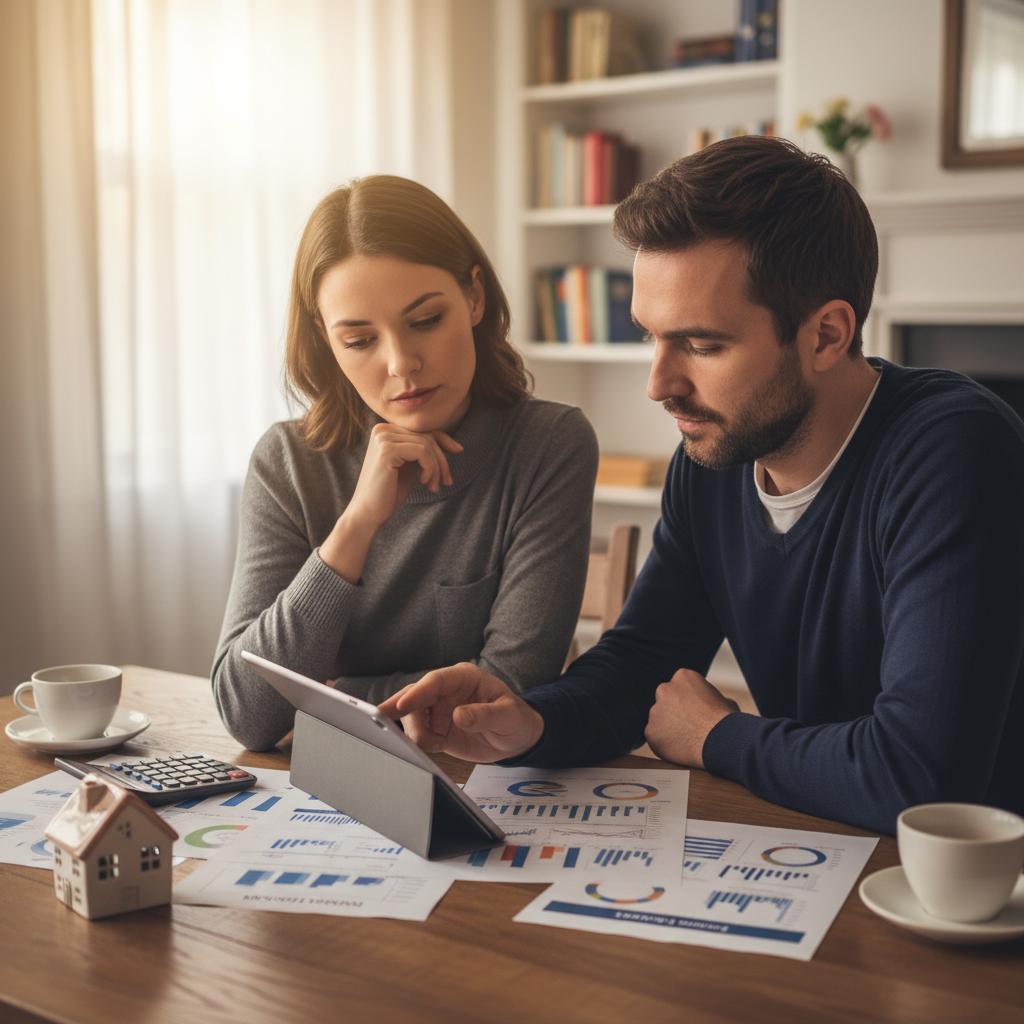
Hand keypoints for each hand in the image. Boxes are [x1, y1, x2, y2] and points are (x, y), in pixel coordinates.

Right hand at [319, 424, 462, 583]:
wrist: (368, 514)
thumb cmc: (389, 493)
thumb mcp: (411, 467)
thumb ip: (424, 452)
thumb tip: (450, 443)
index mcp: (385, 431)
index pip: (422, 429)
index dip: (444, 440)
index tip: (459, 451)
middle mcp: (382, 429)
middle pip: (427, 436)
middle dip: (442, 459)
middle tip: (446, 482)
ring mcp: (383, 438)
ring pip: (427, 444)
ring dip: (437, 468)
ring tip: (433, 486)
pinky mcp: (387, 449)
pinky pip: (422, 452)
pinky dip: (430, 468)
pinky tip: (424, 483)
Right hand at [377, 663, 544, 762]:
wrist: (516, 739)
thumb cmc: (516, 720)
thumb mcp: (507, 716)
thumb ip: (485, 715)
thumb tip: (459, 715)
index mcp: (464, 678)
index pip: (435, 681)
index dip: (417, 692)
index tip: (403, 705)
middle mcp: (447, 691)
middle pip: (415, 696)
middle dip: (401, 709)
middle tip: (388, 723)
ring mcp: (440, 710)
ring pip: (412, 716)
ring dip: (414, 731)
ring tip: (433, 744)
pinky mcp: (437, 730)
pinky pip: (419, 734)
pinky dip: (416, 743)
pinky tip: (429, 749)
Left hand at [644, 669, 738, 768]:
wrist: (720, 741)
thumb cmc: (727, 721)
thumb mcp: (725, 701)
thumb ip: (710, 699)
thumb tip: (714, 705)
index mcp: (683, 677)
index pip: (680, 686)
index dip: (688, 700)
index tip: (695, 712)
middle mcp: (665, 690)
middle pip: (666, 700)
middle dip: (674, 711)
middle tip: (689, 725)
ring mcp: (655, 711)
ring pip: (659, 719)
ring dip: (668, 727)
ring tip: (687, 739)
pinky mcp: (650, 731)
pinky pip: (655, 736)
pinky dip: (664, 743)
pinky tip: (679, 748)